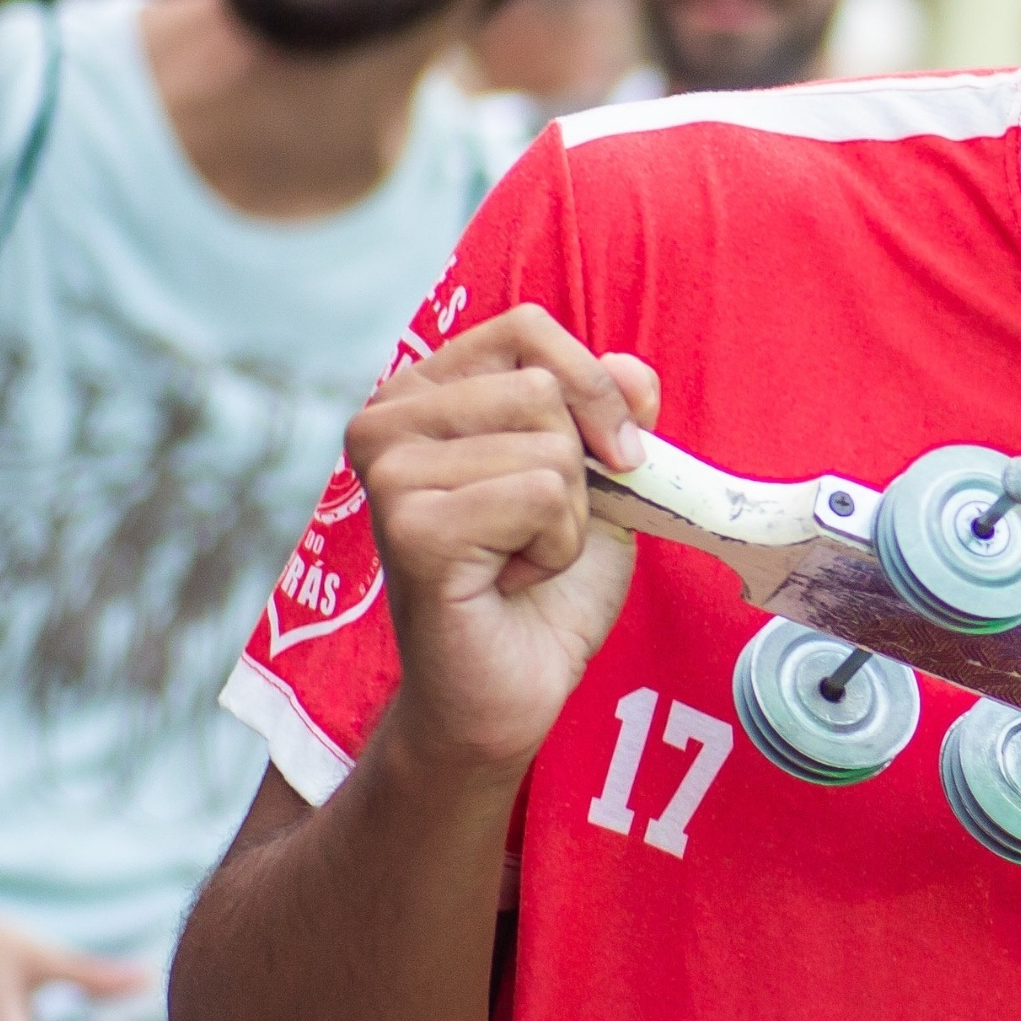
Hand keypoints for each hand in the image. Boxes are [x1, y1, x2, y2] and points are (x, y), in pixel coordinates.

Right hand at [347, 306, 660, 780]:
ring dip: (566, 517)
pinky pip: (538, 495)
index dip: (593, 385)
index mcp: (422, 392)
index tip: (618, 453)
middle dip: (580, 470)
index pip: (527, 328)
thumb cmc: (542, 586)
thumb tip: (634, 368)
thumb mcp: (594, 482)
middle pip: (543, 386)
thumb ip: (608, 413)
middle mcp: (385, 419)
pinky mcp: (410, 525)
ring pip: (547, 445)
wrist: (506, 692)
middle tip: (538, 530)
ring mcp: (388, 471)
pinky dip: (553, 548)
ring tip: (518, 557)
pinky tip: (508, 580)